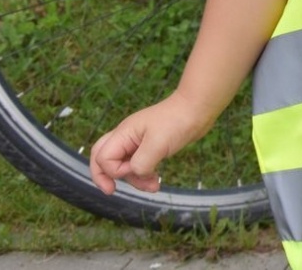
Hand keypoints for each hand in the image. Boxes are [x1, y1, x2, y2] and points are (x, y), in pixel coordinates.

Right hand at [89, 95, 209, 195]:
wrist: (198, 109)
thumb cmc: (178, 121)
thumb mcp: (158, 144)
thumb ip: (141, 163)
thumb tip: (135, 173)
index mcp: (124, 133)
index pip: (103, 157)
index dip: (116, 170)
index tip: (135, 169)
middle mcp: (126, 137)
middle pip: (103, 158)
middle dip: (104, 176)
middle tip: (111, 191)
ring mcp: (137, 141)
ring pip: (123, 164)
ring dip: (134, 179)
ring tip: (154, 187)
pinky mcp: (150, 146)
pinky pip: (138, 164)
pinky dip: (144, 175)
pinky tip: (156, 181)